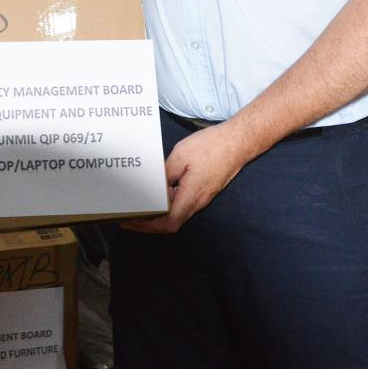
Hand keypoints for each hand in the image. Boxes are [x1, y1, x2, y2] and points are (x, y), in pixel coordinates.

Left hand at [121, 124, 249, 233]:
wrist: (238, 142)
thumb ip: (165, 173)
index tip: (131, 222)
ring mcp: (202, 197)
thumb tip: (153, 186)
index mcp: (191, 196)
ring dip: (159, 213)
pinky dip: (168, 202)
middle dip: (149, 223)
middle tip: (129, 215)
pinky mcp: (203, 190)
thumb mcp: (180, 156)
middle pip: (171, 222)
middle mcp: (198, 202)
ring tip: (139, 204)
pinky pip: (183, 202)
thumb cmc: (212, 146)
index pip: (168, 223)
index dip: (147, 226)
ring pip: (177, 213)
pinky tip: (158, 191)